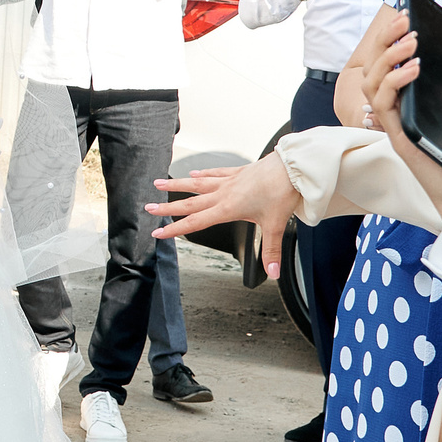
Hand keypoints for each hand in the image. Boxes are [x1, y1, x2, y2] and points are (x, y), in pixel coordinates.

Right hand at [146, 153, 297, 276]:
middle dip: (167, 207)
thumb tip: (272, 273)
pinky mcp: (238, 172)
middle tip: (148, 207)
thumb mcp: (276, 226)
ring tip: (159, 183)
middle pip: (189, 202)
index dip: (175, 229)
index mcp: (228, 208)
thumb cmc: (282, 193)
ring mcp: (229, 181)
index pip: (195, 222)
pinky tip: (195, 172)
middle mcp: (224, 194)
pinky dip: (203, 173)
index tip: (158, 232)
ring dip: (177, 184)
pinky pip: (216, 173)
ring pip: (197, 184)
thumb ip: (271, 251)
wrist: (292, 168)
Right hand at [360, 12, 441, 222]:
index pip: (395, 65)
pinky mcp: (398, 136)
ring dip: (387, 57)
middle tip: (404, 18)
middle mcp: (403, 112)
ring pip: (372, 82)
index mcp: (418, 105)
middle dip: (386, 39)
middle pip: (377, 67)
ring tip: (411, 41)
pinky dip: (394, 81)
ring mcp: (397, 124)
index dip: (394, 39)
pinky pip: (383, 103)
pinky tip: (415, 68)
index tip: (408, 16)